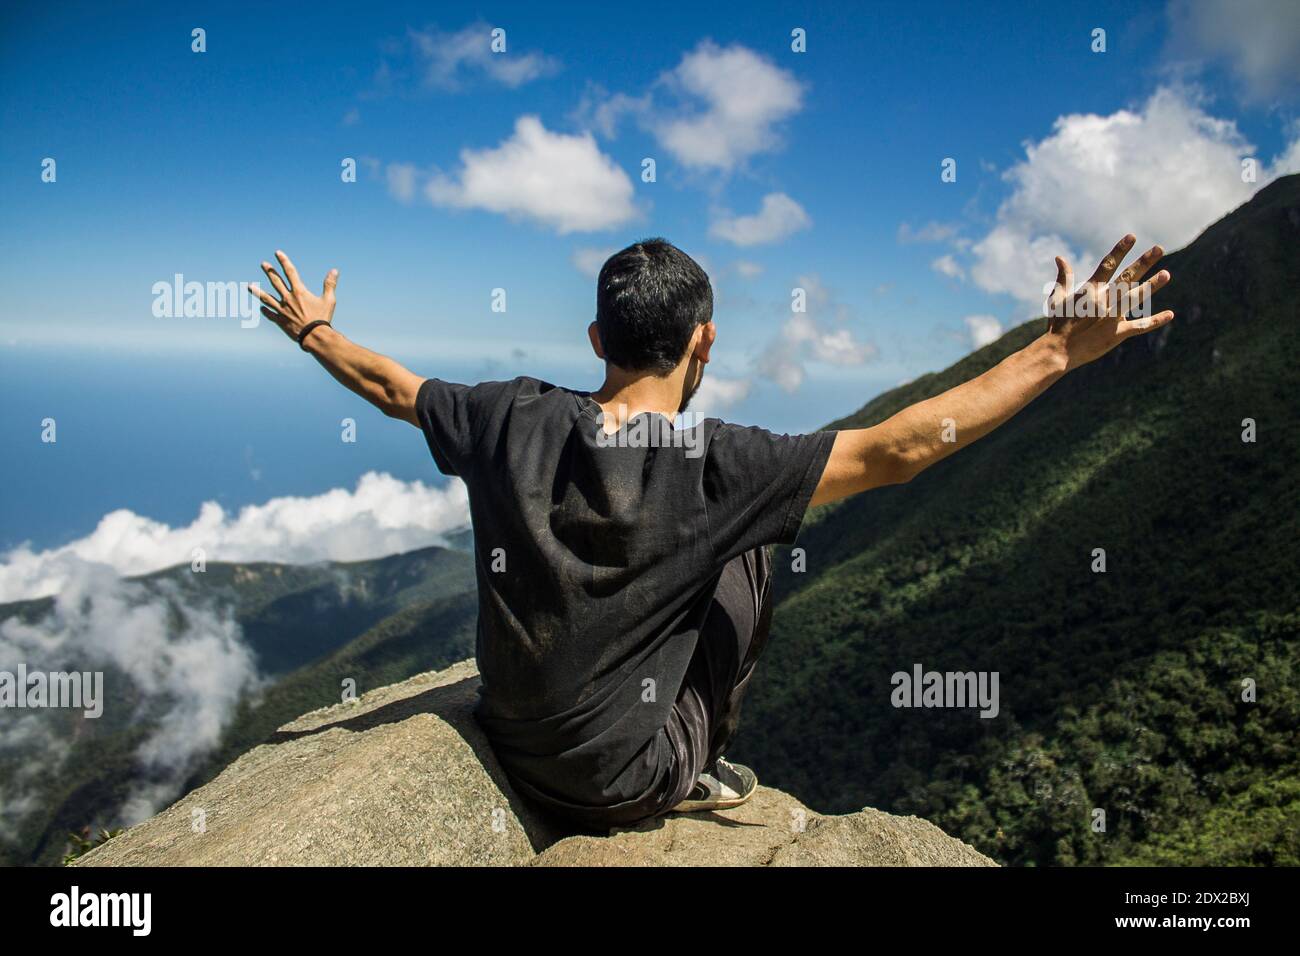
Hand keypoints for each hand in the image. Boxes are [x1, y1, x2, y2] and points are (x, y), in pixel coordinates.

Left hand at [249, 250, 337, 341]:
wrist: (314, 336)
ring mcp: (282, 310)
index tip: (277, 253)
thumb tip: (334, 270)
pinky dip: (265, 311)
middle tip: (263, 264)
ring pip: (266, 298)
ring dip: (257, 291)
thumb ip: (330, 284)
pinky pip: (270, 314)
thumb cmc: (322, 318)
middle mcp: (288, 298)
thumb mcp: (329, 300)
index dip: (284, 261)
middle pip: (276, 281)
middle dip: (269, 271)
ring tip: (249, 286)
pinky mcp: (280, 320)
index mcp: (299, 292)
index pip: (290, 272)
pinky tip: (261, 308)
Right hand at [1045, 234, 1173, 371]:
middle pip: (1126, 277)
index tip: (1132, 237)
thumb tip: (1059, 258)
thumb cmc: (1057, 324)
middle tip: (1159, 248)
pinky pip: (1139, 327)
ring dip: (1151, 286)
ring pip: (1134, 298)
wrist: (1058, 351)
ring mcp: (1110, 317)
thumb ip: (1063, 277)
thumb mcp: (1058, 298)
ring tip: (1166, 274)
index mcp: (1089, 291)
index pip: (1107, 265)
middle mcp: (1102, 301)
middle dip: (1143, 262)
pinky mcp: (1116, 334)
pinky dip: (1154, 321)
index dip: (1119, 250)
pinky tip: (1170, 314)